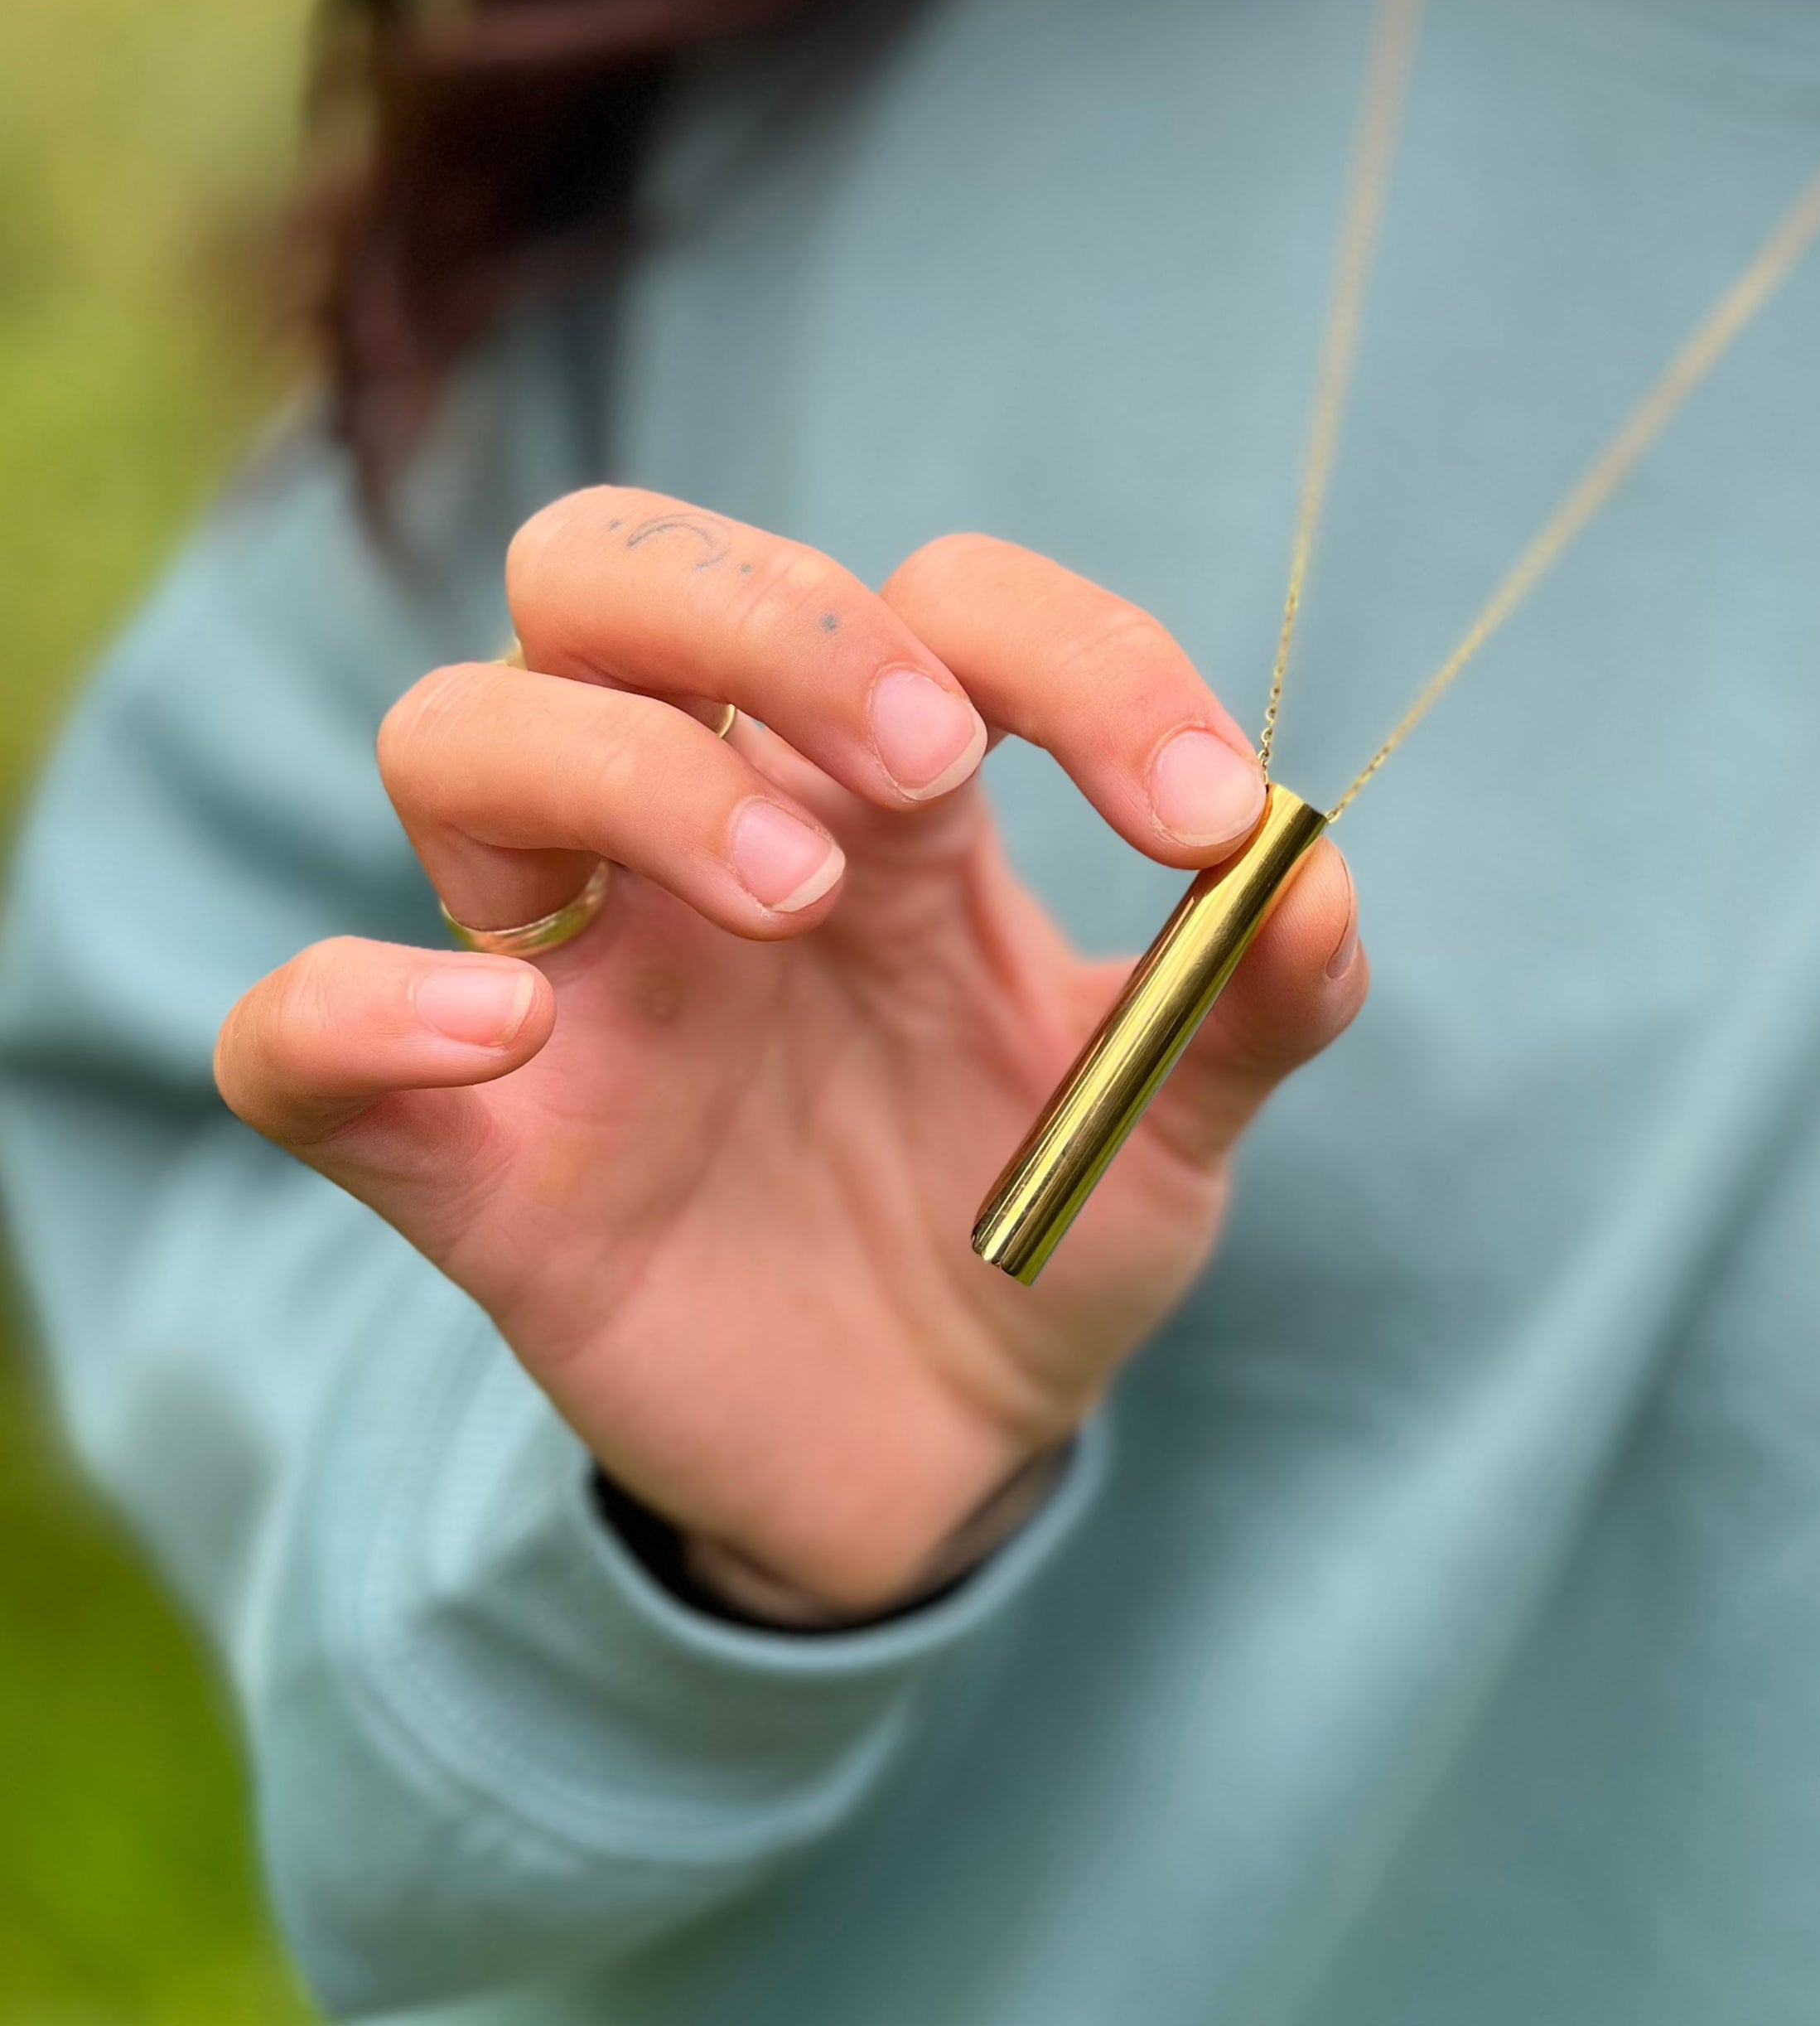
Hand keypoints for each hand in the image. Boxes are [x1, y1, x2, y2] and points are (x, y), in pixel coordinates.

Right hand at [215, 491, 1365, 1615]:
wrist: (935, 1453)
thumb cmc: (1037, 1238)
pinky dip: (366, 1007)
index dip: (1077, 659)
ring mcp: (572, 988)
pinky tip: (505, 1034)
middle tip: (930, 771)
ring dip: (620, 769)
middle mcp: (703, 848)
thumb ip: (1248, 1002)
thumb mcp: (1173, 1129)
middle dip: (772, 619)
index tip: (1209, 813)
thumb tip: (1314, 872)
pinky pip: (300, 1037)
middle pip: (615, 572)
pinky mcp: (470, 1160)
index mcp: (887, 811)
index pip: (929, 606)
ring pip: (456, 735)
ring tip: (791, 902)